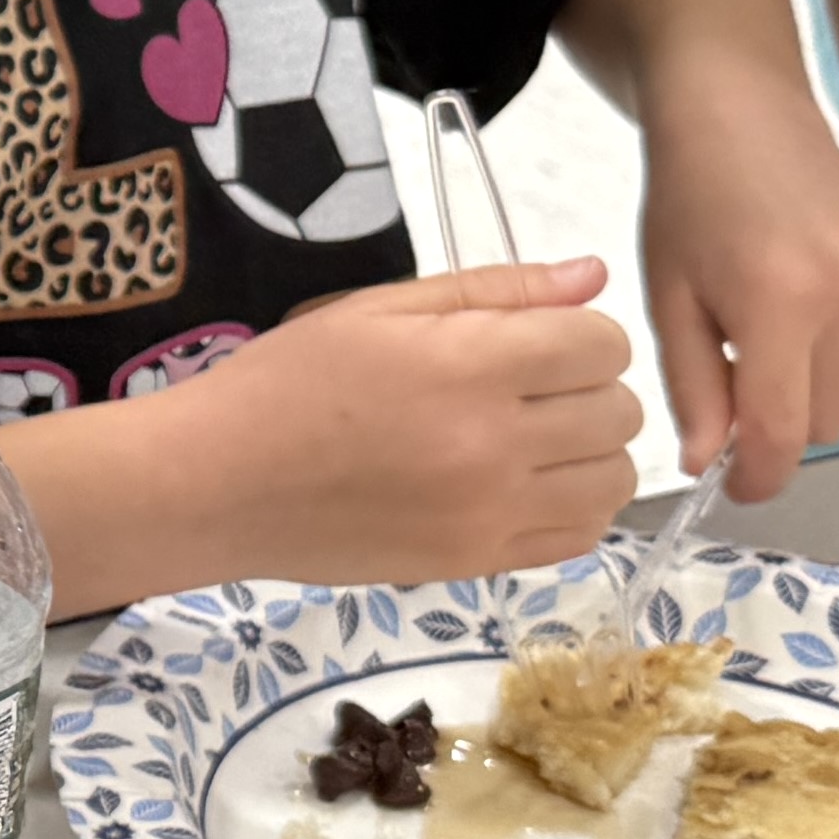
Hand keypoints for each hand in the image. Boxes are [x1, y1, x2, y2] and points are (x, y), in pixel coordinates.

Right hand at [160, 258, 641, 582]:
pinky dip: (573, 506)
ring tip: (531, 437)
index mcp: (469, 365)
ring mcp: (491, 513)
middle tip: (526, 385)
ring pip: (615, 478)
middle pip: (619, 410)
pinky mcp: (479, 563)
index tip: (535, 336)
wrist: (219, 482)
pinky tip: (525, 484)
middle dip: (587, 386)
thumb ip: (493, 290)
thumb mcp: (376, 309)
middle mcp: (494, 444)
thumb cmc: (287, 382)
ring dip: (590, 450)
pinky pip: (580, 535)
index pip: (601, 343)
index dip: (578, 331)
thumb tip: (592, 276)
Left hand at [638, 66, 838, 495]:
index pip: (784, 430)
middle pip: (829, 421)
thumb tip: (708, 468)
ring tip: (783, 326)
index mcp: (780, 297)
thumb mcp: (669, 300)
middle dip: (783, 418)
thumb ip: (692, 391)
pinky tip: (826, 309)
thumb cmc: (693, 207)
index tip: (739, 484)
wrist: (744, 118)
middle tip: (744, 368)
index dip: (759, 475)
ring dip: (824, 386)